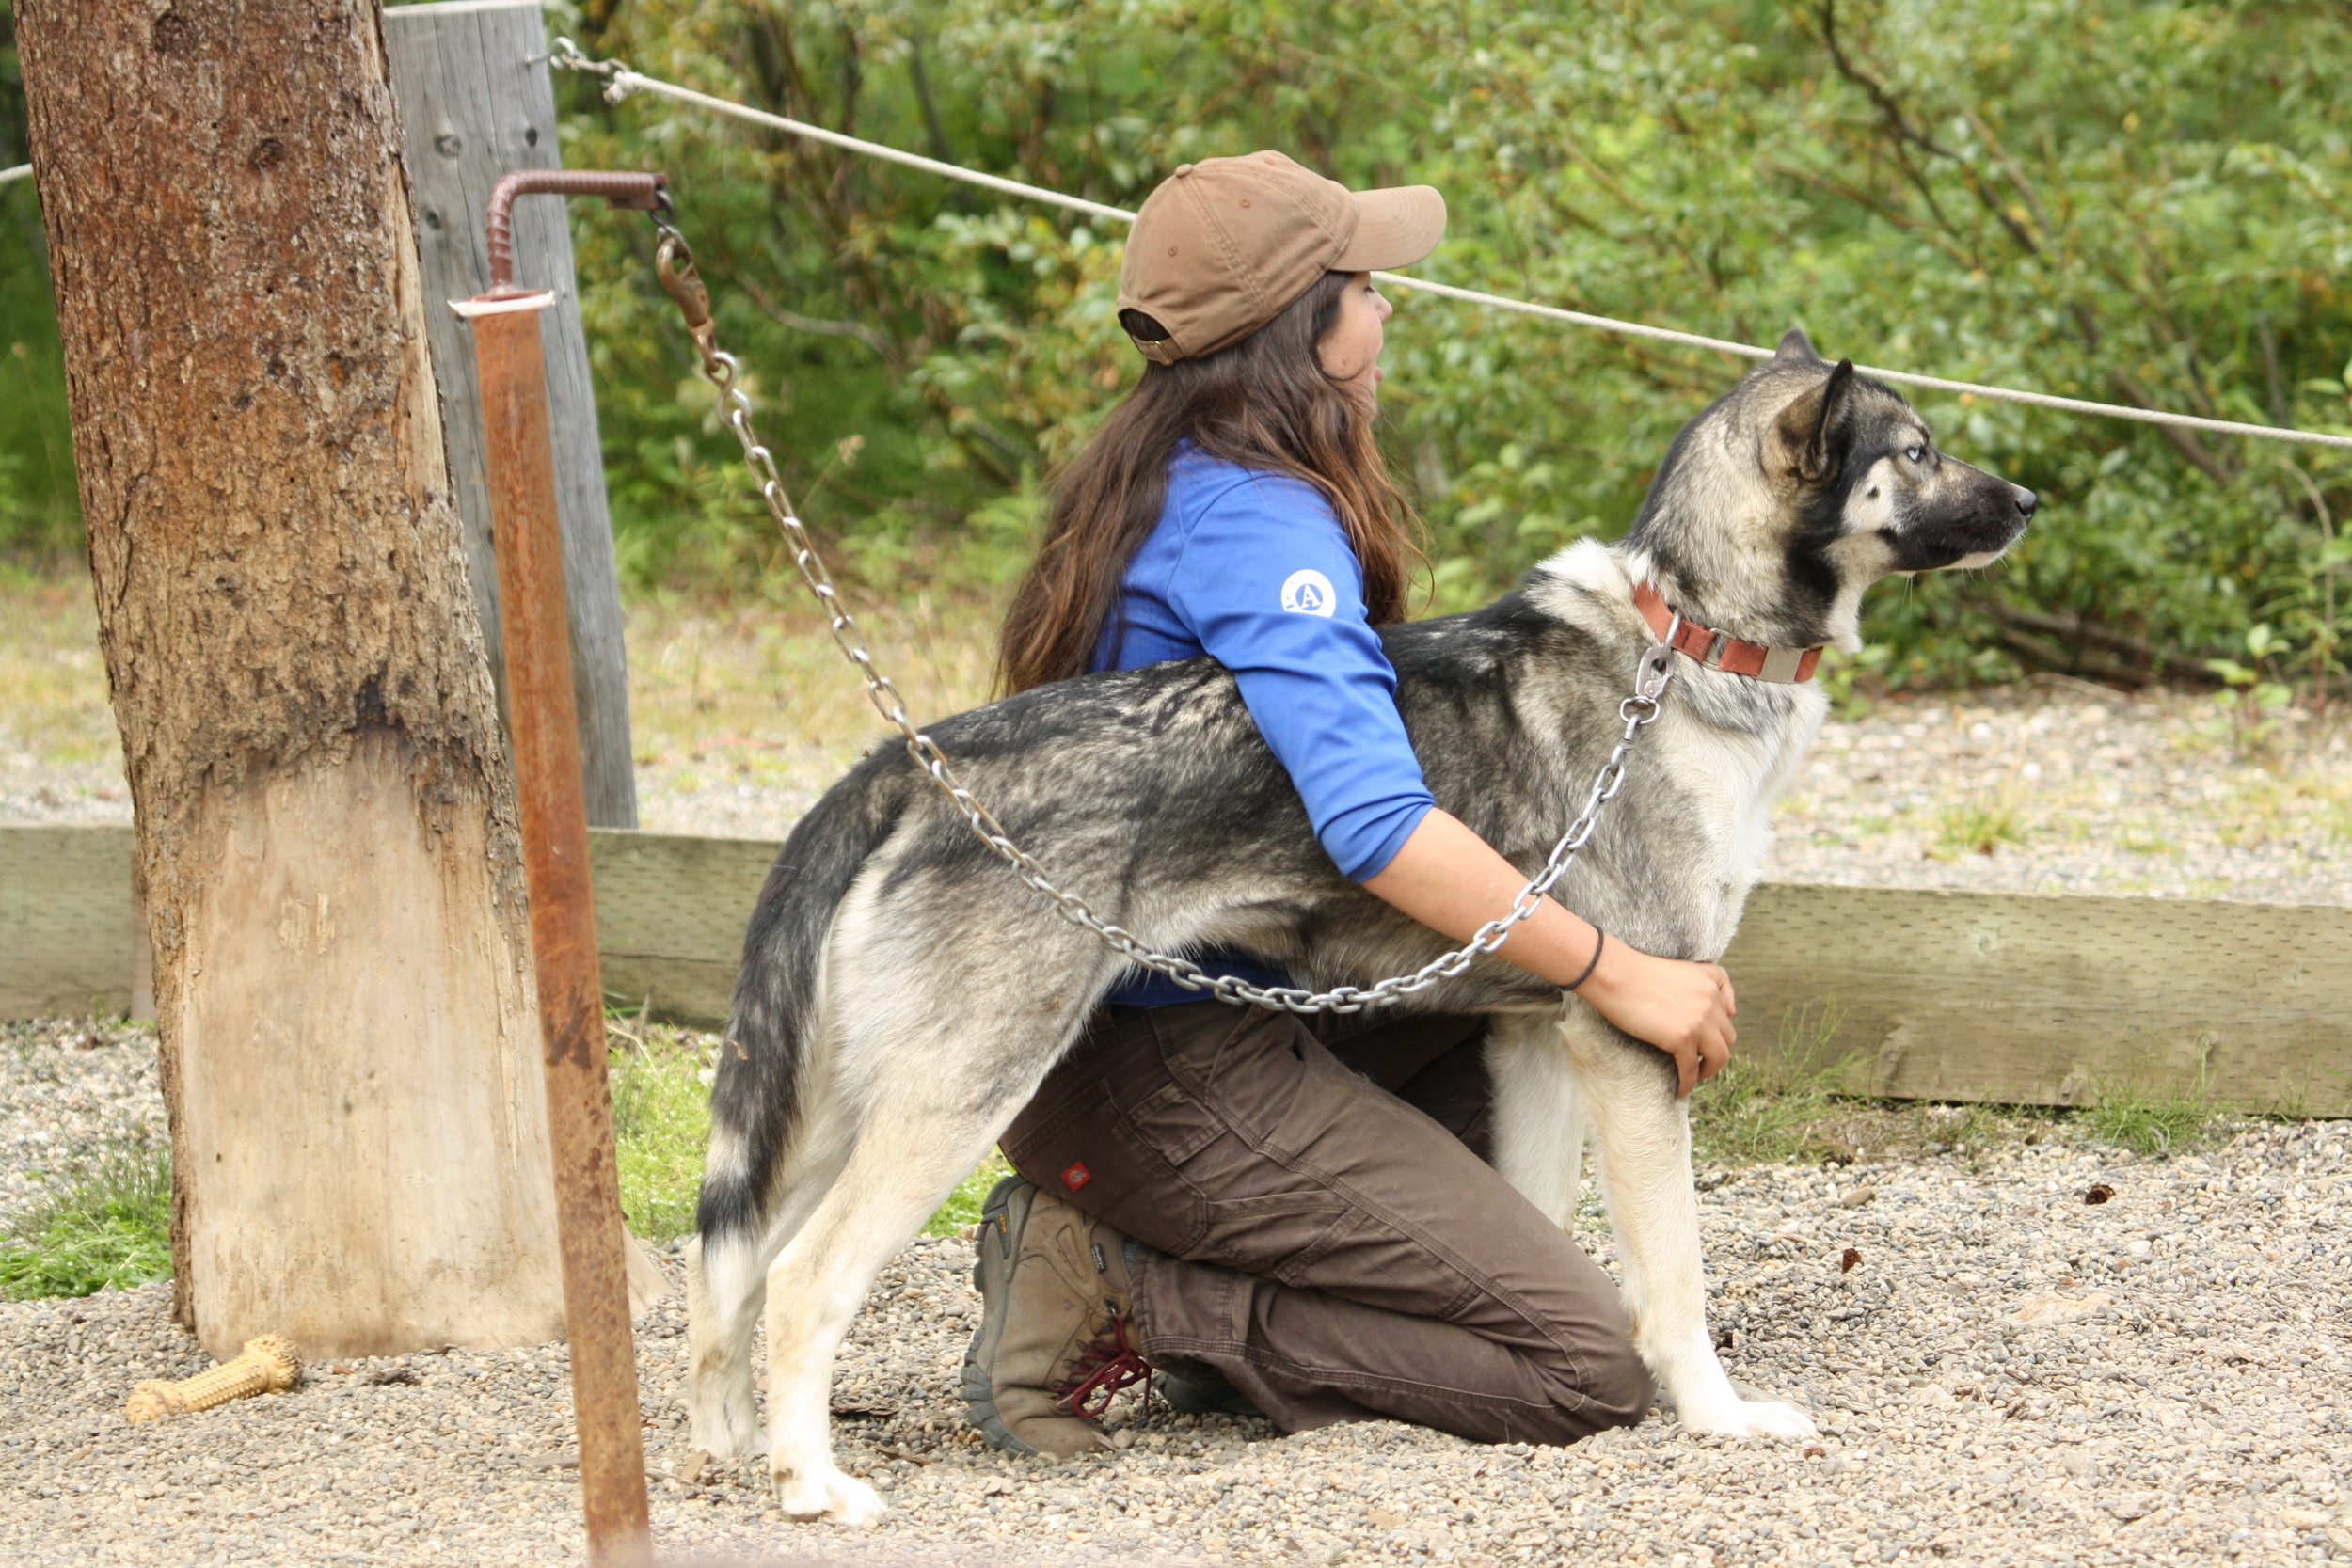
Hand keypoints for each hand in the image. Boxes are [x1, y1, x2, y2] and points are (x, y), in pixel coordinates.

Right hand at [1576, 939, 1736, 1096]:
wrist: (1615, 975)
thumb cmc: (1636, 971)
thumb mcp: (1679, 968)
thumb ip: (1700, 983)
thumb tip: (1726, 1010)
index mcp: (1709, 981)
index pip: (1728, 1011)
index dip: (1718, 1028)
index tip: (1708, 1037)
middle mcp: (1710, 1001)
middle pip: (1728, 1037)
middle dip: (1715, 1049)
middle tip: (1699, 1057)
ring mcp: (1699, 1021)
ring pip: (1719, 1057)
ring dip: (1709, 1069)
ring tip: (1695, 1075)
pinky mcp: (1682, 1039)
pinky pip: (1691, 1070)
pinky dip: (1687, 1083)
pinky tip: (1680, 1090)